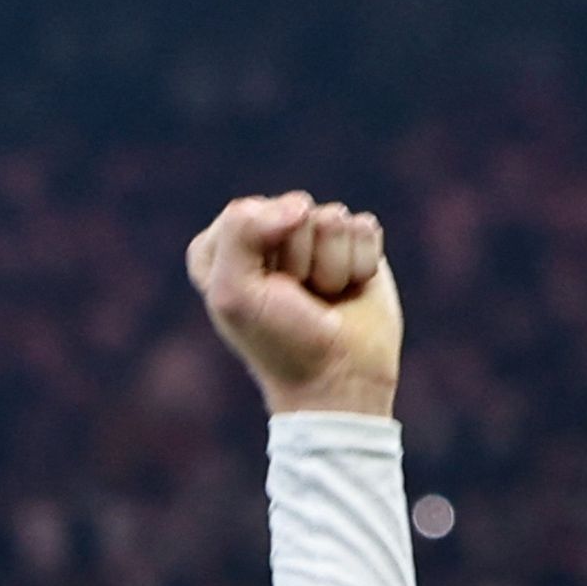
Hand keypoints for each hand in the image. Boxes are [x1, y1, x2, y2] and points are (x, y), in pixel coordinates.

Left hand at [184, 192, 401, 418]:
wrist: (339, 380)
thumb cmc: (280, 342)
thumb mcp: (234, 292)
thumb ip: (241, 229)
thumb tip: (301, 205)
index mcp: (223, 246)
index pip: (245, 212)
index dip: (259, 254)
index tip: (261, 294)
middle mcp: (268, 237)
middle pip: (293, 210)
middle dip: (299, 259)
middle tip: (295, 299)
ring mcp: (314, 239)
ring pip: (333, 218)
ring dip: (331, 266)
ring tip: (323, 299)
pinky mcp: (354, 245)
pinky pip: (363, 228)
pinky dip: (360, 264)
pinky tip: (350, 291)